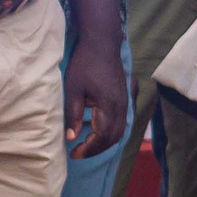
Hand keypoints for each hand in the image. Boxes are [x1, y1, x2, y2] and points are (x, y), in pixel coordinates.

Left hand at [64, 33, 129, 159]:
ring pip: (120, 131)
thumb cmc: (85, 63)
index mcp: (109, 105)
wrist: (102, 43)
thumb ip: (73, 114)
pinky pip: (121, 122)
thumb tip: (71, 137)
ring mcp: (125, 102)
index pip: (102, 137)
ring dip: (104, 142)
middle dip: (96, 149)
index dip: (88, 149)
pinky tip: (96, 131)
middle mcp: (121, 106)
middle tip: (78, 153)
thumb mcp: (74, 89)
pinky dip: (110, 132)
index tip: (73, 153)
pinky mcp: (124, 98)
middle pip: (113, 137)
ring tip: (86, 145)